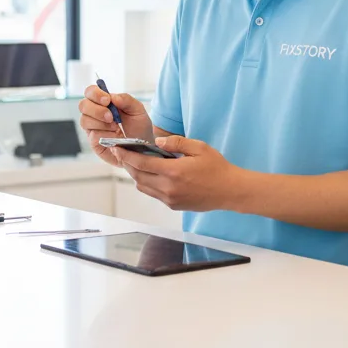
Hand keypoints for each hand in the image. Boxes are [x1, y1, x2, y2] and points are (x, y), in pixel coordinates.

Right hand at [79, 85, 153, 164]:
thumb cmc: (138, 127)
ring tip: (116, 128)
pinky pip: (92, 136)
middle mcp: (95, 114)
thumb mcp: (138, 110)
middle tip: (111, 117)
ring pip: (85, 120)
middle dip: (97, 110)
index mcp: (104, 102)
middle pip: (83, 105)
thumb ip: (126, 100)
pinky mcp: (94, 142)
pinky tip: (115, 137)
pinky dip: (105, 135)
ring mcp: (93, 128)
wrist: (143, 147)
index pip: (90, 92)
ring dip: (101, 124)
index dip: (95, 94)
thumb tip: (112, 96)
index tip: (107, 100)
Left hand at [113, 136, 245, 212]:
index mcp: (174, 172)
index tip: (118, 148)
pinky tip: (150, 173)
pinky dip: (147, 183)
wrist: (229, 191)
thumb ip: (176, 143)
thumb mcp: (199, 147)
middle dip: (127, 164)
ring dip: (136, 175)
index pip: (141, 164)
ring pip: (143, 187)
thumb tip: (156, 142)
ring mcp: (170, 199)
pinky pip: (153, 194)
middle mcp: (168, 188)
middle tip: (122, 153)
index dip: (127, 155)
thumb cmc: (217, 167)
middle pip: (138, 176)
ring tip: (134, 162)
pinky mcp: (173, 205)